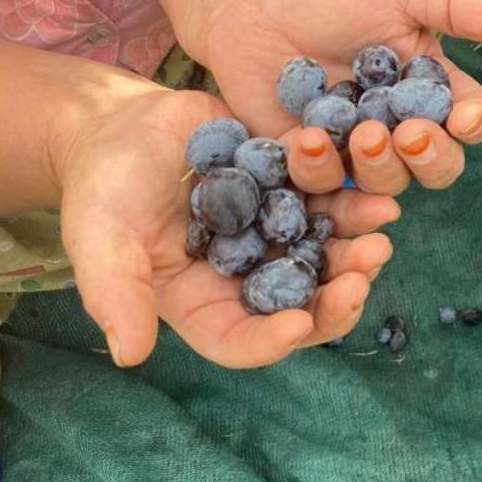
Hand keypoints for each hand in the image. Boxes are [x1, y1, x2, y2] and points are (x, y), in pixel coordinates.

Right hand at [55, 85, 400, 367]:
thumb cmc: (103, 188)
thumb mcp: (99, 238)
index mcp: (203, 305)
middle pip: (300, 306)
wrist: (122, 126)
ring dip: (356, 253)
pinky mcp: (293, 195)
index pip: (240, 340)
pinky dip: (355, 205)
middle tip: (361, 277)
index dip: (270, 340)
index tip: (298, 325)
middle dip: (334, 298)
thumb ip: (116, 292)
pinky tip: (380, 199)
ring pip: (326, 258)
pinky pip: (330, 206)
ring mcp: (275, 238)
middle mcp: (248, 280)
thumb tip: (129, 355)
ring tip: (382, 237)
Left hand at [182, 0, 481, 194]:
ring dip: (379, 167)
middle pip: (437, 167)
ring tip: (360, 135)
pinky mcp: (309, 165)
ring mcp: (355, 153)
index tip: (463, 118)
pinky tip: (308, 139)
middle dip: (431, 158)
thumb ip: (452, 3)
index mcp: (431, 91)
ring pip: (385, 184)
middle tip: (409, 135)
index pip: (470, 119)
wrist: (254, 3)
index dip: (472, 124)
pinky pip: (322, 186)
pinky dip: (319, 169)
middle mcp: (401, 129)